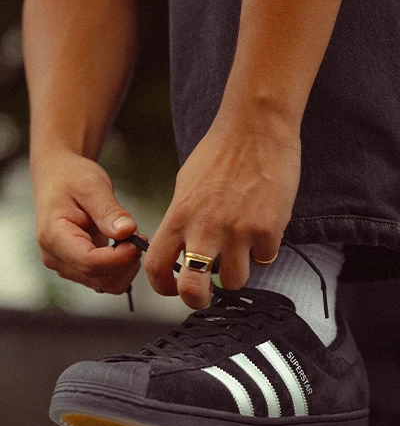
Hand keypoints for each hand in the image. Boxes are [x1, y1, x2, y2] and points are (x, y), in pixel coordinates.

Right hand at [31, 149, 143, 293]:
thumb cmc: (72, 177)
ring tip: (133, 240)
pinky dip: (121, 269)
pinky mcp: (77, 268)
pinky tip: (125, 247)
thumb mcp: (92, 186)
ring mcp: (65, 266)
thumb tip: (127, 232)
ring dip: (126, 267)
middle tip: (140, 236)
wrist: (58, 177)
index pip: (90, 263)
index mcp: (53, 237)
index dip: (119, 258)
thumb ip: (109, 211)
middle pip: (99, 277)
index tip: (138, 238)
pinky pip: (105, 280)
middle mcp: (55, 258)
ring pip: (105, 284)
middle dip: (126, 262)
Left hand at [145, 113, 300, 308]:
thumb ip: (181, 220)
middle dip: (197, 300)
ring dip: (237, 271)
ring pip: (234, 282)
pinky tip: (263, 226)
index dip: (162, 287)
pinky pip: (265, 258)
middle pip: (193, 291)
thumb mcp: (186, 185)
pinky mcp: (268, 229)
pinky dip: (264, 249)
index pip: (157, 267)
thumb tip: (180, 249)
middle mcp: (205, 228)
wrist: (257, 126)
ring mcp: (238, 232)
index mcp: (179, 216)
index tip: (172, 288)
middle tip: (205, 294)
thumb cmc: (221, 151)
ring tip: (240, 248)